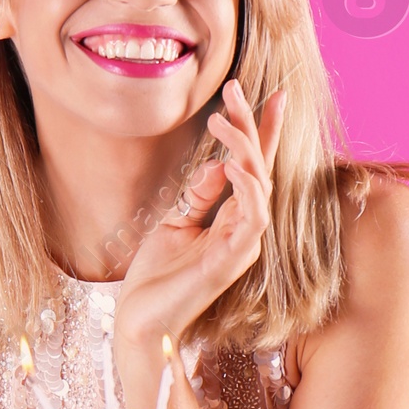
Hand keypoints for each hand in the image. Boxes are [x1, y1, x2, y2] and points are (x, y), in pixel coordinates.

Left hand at [113, 79, 285, 348]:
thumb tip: (216, 163)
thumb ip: (199, 195)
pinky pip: (255, 217)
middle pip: (260, 168)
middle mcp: (245, 230)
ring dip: (245, 149)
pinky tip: (232, 165)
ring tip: (221, 120)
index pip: (254, 167)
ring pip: (261, 186)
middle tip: (236, 88)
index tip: (268, 93)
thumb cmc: (156, 278)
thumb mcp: (175, 222)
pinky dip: (247, 188)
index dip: (261, 131)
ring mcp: (243, 246)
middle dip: (252, 125)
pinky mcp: (234, 260)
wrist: (139, 320)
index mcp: (232, 220)